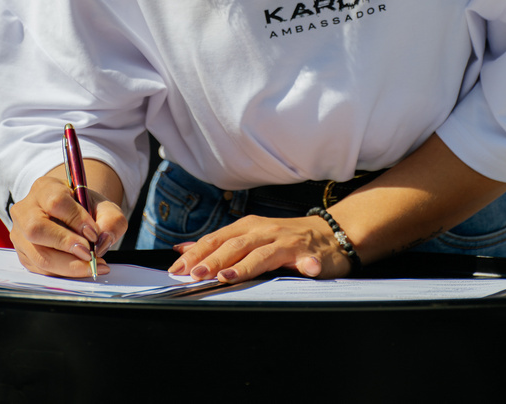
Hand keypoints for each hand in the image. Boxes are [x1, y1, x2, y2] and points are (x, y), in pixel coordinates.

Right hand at [10, 173, 127, 277]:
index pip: (55, 201)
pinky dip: (63, 273)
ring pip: (38, 255)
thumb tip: (102, 242)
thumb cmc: (88, 210)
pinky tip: (82, 269)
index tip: (93, 232)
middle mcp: (26, 209)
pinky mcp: (23, 254)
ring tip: (91, 266)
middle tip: (89, 253)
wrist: (75, 218)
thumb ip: (111, 220)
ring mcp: (20, 234)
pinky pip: (40, 269)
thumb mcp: (106, 208)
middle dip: (66, 245)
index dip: (75, 219)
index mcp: (45, 187)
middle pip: (36, 229)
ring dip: (68, 265)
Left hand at [168, 214, 351, 283]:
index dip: (197, 253)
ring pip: (263, 254)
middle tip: (195, 275)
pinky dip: (307, 265)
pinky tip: (306, 270)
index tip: (177, 268)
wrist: (328, 233)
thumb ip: (220, 244)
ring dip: (245, 266)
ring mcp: (287, 242)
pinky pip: (308, 261)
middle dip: (213, 261)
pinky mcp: (310, 254)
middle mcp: (265, 231)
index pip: (217, 239)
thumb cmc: (284, 238)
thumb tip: (184, 249)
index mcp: (248, 228)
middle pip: (235, 245)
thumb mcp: (250, 236)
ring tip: (227, 277)